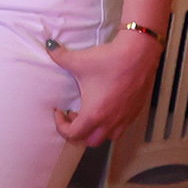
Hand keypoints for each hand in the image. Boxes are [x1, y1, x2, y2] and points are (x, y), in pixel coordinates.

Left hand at [49, 26, 164, 145]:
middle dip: (78, 132)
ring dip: (95, 131)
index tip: (60, 110)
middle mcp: (110, 122)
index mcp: (94, 115)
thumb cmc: (108, 61)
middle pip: (90, 141)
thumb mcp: (79, 60)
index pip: (73, 134)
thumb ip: (59, 56)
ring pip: (107, 137)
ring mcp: (124, 119)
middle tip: (73, 114)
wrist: (138, 54)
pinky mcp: (135, 113)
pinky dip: (110, 125)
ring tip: (91, 113)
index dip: (61, 125)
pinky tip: (107, 107)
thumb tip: (48, 46)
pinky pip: (121, 128)